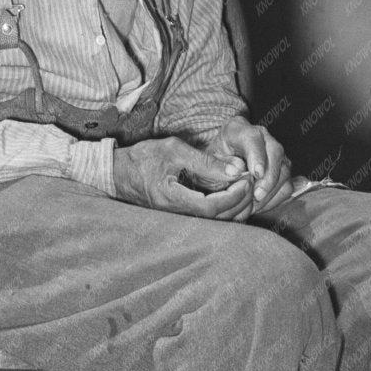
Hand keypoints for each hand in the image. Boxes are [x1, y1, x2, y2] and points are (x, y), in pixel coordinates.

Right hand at [112, 136, 257, 220]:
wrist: (118, 173)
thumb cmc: (143, 158)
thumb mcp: (174, 150)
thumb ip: (205, 161)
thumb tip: (235, 169)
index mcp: (172, 197)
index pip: (211, 206)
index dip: (233, 195)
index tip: (246, 179)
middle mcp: (175, 213)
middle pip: (216, 217)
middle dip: (239, 200)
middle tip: (251, 180)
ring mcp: (178, 217)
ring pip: (214, 219)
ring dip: (234, 204)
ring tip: (245, 184)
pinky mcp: (181, 215)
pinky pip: (207, 216)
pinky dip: (224, 205)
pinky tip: (232, 190)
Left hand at [202, 118, 300, 214]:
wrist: (219, 166)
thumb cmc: (211, 163)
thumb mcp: (206, 163)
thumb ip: (218, 166)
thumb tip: (237, 171)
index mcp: (237, 129)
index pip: (252, 138)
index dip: (257, 156)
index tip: (256, 174)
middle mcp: (260, 137)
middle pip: (275, 152)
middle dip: (269, 177)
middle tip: (257, 195)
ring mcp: (273, 152)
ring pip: (285, 168)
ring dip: (272, 189)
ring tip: (256, 202)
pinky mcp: (281, 168)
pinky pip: (287, 183)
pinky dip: (276, 196)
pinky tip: (261, 203)